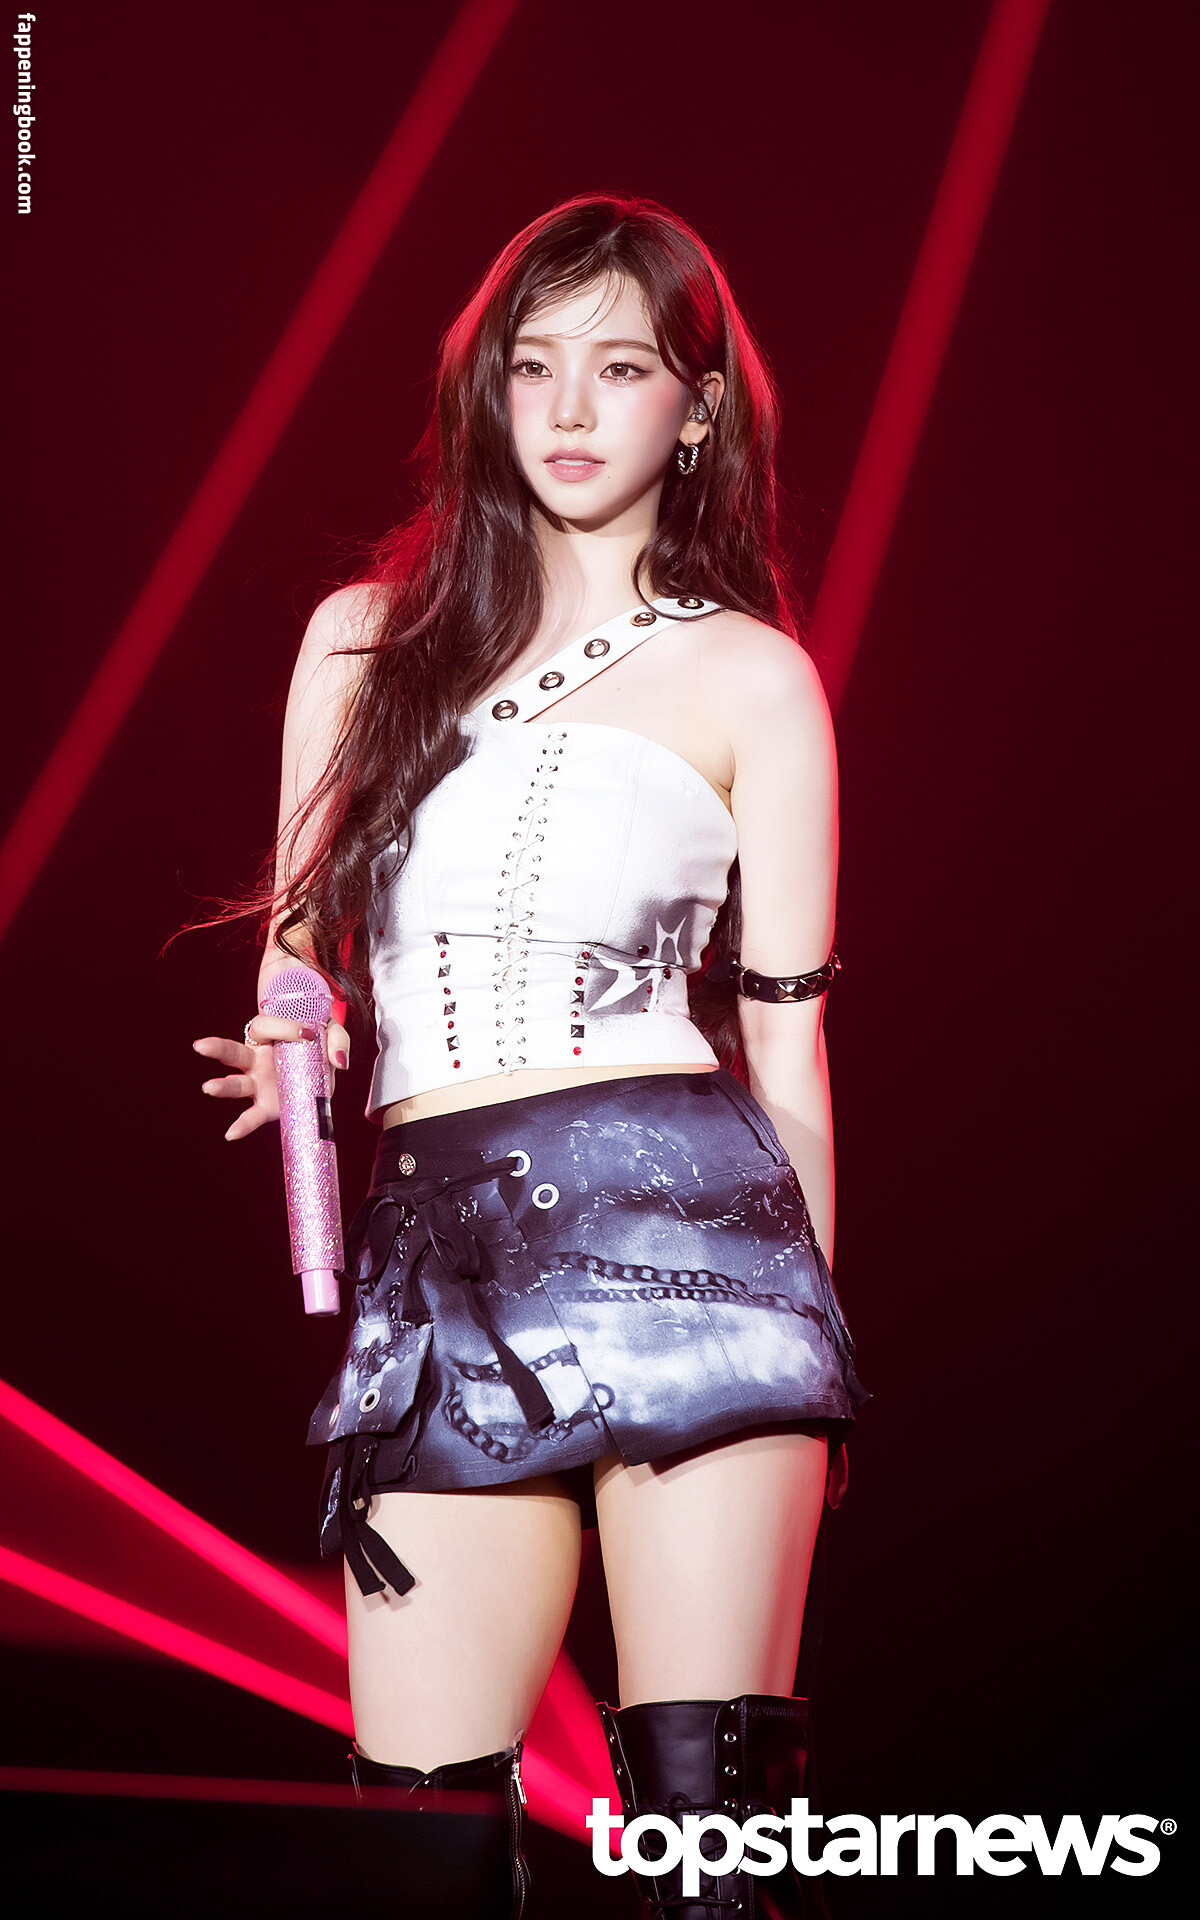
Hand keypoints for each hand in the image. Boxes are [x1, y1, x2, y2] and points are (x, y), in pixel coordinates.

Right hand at [192, 1016, 350, 1141]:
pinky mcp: (266, 1105)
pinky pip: (251, 1115)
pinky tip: (231, 1134)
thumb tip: (338, 1061)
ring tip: (208, 1088)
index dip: (285, 1027)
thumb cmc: (320, 1042)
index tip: (309, 1034)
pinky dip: (242, 1125)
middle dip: (216, 1048)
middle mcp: (256, 1058)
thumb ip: (337, 1040)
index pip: (267, 1026)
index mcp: (269, 1035)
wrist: (320, 1064)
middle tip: (200, 1046)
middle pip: (233, 1052)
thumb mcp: (331, 1032)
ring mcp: (258, 1083)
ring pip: (236, 1083)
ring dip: (223, 1087)